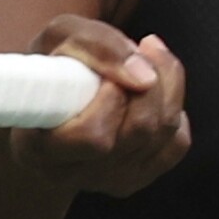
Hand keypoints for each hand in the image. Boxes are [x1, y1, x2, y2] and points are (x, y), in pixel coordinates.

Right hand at [4, 16, 190, 196]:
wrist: (50, 103)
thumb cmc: (52, 69)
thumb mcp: (59, 37)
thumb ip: (97, 45)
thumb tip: (143, 74)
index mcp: (40, 148)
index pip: (95, 137)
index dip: (111, 97)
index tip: (106, 71)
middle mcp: (74, 174)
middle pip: (140, 130)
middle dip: (148, 79)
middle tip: (134, 54)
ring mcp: (109, 181)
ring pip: (164, 132)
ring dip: (164, 85)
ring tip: (142, 64)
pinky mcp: (139, 178)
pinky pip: (178, 141)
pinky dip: (173, 107)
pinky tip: (149, 93)